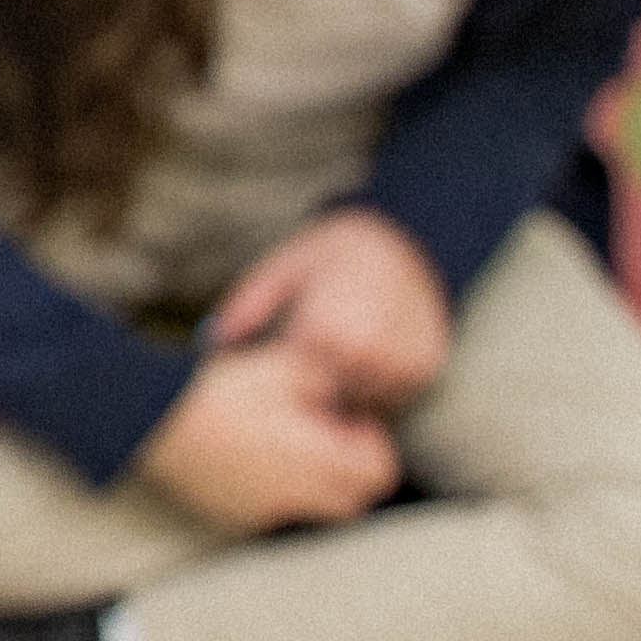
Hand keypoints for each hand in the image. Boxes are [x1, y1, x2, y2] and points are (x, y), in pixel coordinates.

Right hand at [135, 340, 400, 533]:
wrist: (155, 419)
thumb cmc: (221, 391)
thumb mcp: (285, 367)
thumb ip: (327, 382)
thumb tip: (341, 396)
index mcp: (315, 459)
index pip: (378, 473)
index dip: (374, 445)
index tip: (352, 423)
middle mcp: (296, 495)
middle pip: (352, 502)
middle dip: (351, 471)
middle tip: (330, 438)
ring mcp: (264, 511)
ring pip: (314, 510)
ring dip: (317, 484)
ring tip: (290, 447)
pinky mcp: (235, 516)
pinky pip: (274, 511)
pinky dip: (278, 491)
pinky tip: (255, 458)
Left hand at [209, 209, 453, 410]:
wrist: (402, 238)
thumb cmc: (331, 253)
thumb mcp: (281, 269)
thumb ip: (247, 306)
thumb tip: (215, 341)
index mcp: (322, 330)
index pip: (296, 386)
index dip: (286, 380)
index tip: (285, 361)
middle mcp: (365, 351)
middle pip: (329, 400)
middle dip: (317, 389)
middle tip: (315, 359)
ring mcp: (400, 362)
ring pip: (364, 403)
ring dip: (350, 390)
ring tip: (342, 354)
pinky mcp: (426, 367)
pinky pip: (397, 395)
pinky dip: (382, 385)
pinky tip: (369, 356)